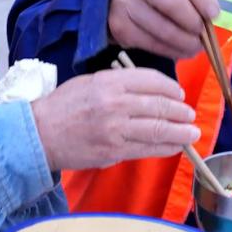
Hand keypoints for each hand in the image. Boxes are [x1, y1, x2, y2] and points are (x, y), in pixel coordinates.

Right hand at [31, 68, 198, 170]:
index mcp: (110, 81)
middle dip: (181, 111)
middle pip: (160, 105)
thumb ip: (119, 84)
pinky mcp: (114, 151)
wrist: (39, 134)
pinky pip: (147, 149)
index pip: (151, 80)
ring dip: (181, 132)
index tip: (179, 94)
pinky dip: (166, 148)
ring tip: (192, 133)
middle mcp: (115, 103)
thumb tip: (151, 92)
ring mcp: (116, 129)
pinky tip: (176, 146)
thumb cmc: (63, 106)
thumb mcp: (90, 82)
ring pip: (158, 129)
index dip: (170, 88)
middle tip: (190, 115)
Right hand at [109, 0, 223, 58]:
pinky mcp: (119, 27)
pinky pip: (152, 43)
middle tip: (204, 33)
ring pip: (163, 28)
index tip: (215, 13)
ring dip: (185, 42)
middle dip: (194, 21)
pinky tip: (181, 51)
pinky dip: (171, 51)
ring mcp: (123, 3)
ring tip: (196, 46)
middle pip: (173, 3)